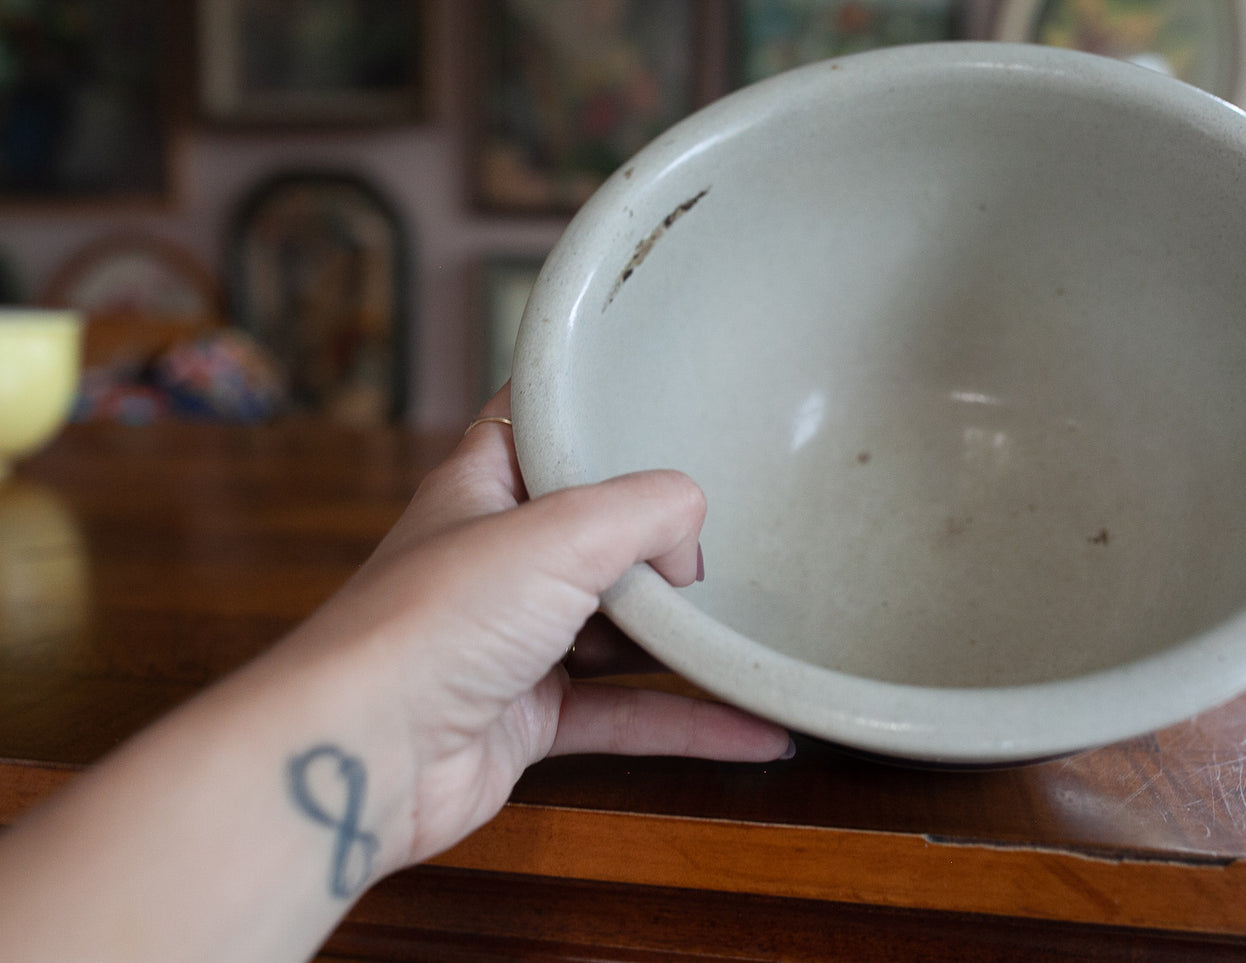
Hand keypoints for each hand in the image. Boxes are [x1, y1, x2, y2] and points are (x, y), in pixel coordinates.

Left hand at [295, 385, 791, 867]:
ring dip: (682, 637)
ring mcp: (512, 641)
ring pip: (616, 628)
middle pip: (594, 533)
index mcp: (483, 489)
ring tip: (755, 630)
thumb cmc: (431, 624)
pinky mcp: (528, 717)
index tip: (658, 401)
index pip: (535, 426)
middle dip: (658, 540)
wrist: (364, 755)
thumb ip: (643, 511)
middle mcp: (496, 560)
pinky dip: (688, 723)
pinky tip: (755, 730)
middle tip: (726, 542)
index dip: (587, 411)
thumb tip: (690, 544)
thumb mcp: (556, 533)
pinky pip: (625, 713)